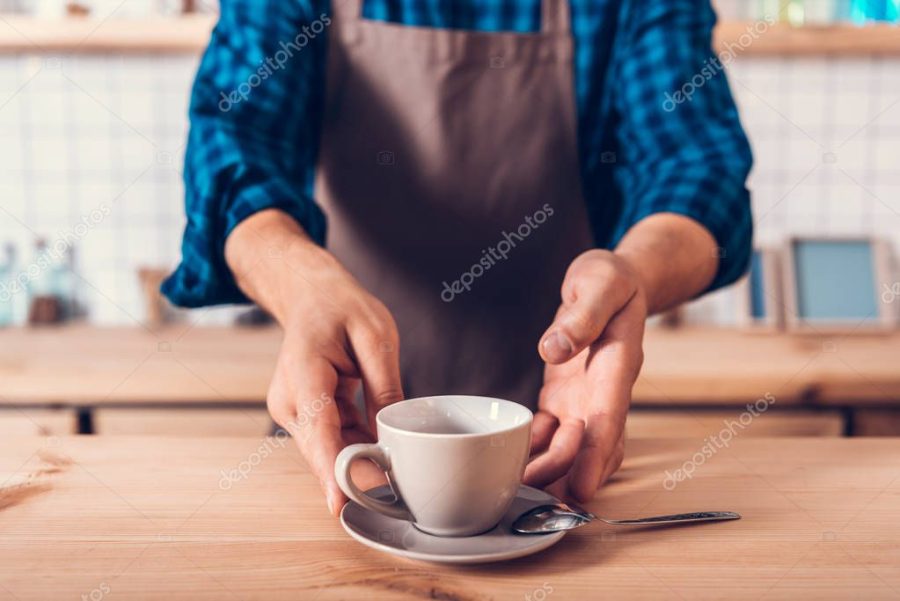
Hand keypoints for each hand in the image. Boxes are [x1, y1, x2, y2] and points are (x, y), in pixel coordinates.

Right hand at [225, 210, 403, 515]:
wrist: (310, 296)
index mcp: (306, 370)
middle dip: (355, 471)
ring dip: (357, 458)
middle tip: (394, 488)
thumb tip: (392, 432)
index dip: (331, 468)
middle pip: (322, 449)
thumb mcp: (376, 337)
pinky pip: (329, 440)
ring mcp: (293, 409)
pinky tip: (378, 444)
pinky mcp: (303, 415)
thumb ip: (384, 385)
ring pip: (326, 450)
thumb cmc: (341, 308)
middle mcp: (291, 398)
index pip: (319, 428)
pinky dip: (354, 445)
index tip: (341, 501)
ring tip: (392, 460)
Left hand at [523, 249, 646, 502]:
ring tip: (515, 492)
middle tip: (532, 499)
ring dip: (548, 471)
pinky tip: (510, 462)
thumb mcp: (599, 283)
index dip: (595, 456)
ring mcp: (583, 398)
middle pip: (589, 446)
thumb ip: (581, 316)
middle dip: (565, 476)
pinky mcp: (563, 396)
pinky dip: (534, 449)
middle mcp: (603, 391)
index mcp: (617, 366)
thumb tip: (553, 349)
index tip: (581, 488)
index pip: (609, 419)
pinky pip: (549, 431)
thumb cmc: (609, 278)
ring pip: (569, 447)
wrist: (613, 280)